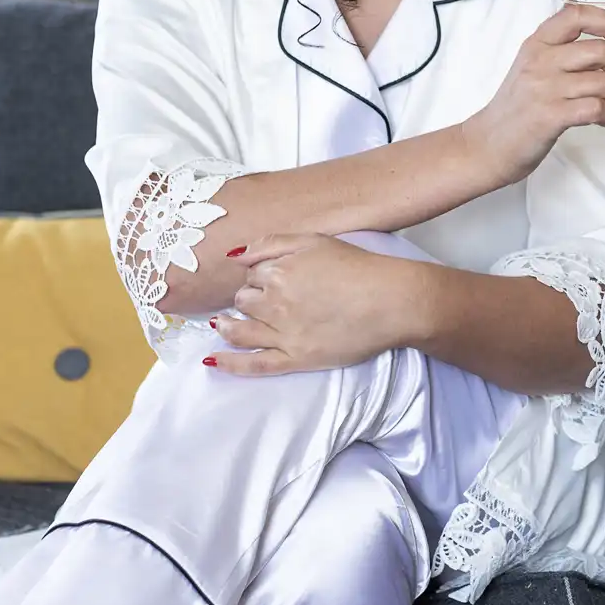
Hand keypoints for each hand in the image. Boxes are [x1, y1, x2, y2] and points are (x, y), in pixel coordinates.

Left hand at [206, 233, 422, 375]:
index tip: (275, 277)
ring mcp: (283, 334)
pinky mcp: (295, 358)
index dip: (262, 275)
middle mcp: (274, 303)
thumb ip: (272, 243)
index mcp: (278, 272)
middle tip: (267, 298)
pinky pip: (254, 365)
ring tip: (222, 324)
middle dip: (249, 298)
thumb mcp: (316, 240)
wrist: (392, 300)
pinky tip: (213, 361)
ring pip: (240, 330)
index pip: (253, 274)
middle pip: (244, 300)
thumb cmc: (360, 267)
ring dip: (228, 325)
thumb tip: (234, 255)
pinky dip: (230, 364)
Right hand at [464, 3, 604, 185]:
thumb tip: (578, 5)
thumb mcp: (529, 64)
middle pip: (600, 50)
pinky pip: (596, 108)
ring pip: (603, 82)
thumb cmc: (515, 107)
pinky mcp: (550, 116)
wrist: (487, 145)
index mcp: (537, 43)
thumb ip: (556, 41)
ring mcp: (545, 88)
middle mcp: (541, 60)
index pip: (577, 15)